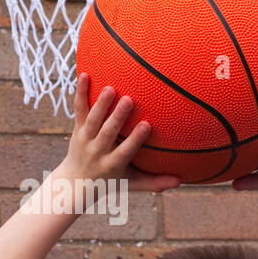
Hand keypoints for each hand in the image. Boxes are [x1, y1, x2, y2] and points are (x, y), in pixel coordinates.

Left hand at [59, 74, 179, 193]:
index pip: (125, 151)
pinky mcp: (78, 128)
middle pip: (107, 132)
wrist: (76, 181)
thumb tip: (180, 181)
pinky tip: (84, 74)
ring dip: (101, 104)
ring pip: (93, 120)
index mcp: (112, 164)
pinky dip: (80, 92)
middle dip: (117, 117)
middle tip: (129, 99)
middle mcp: (97, 151)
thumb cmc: (111, 181)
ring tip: (110, 87)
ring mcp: (86, 138)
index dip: (135, 139)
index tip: (147, 124)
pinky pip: (79, 109)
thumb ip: (155, 182)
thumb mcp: (131, 184)